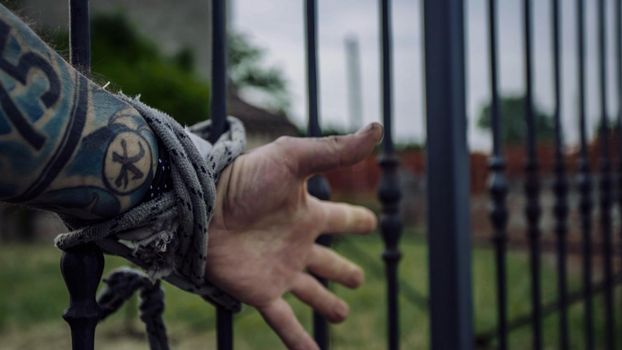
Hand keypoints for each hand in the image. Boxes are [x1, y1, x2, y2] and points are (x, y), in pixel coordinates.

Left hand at [205, 123, 382, 348]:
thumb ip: (336, 150)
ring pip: (312, 292)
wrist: (200, 208)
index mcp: (308, 214)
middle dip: (344, 272)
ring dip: (327, 304)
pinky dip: (298, 341)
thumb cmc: (245, 179)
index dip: (358, 220)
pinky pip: (285, 321)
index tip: (371, 222)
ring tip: (341, 314)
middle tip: (357, 280)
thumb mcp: (294, 159)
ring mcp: (280, 270)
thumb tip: (378, 128)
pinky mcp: (261, 292)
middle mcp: (297, 244)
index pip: (342, 218)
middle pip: (329, 261)